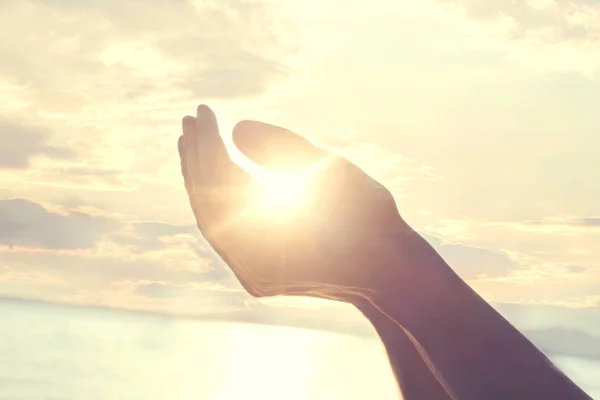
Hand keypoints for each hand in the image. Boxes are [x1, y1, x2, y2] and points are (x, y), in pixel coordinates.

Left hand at [178, 105, 407, 301]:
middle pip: (207, 204)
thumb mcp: (335, 173)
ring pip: (214, 219)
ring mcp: (253, 276)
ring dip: (203, 179)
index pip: (219, 186)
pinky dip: (221, 199)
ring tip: (195, 140)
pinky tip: (219, 172)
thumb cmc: (371, 220)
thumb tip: (236, 127)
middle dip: (198, 160)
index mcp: (270, 244)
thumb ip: (285, 148)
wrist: (389, 272)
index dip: (209, 144)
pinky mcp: (258, 274)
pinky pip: (228, 232)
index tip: (203, 111)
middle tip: (191, 120)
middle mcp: (252, 268)